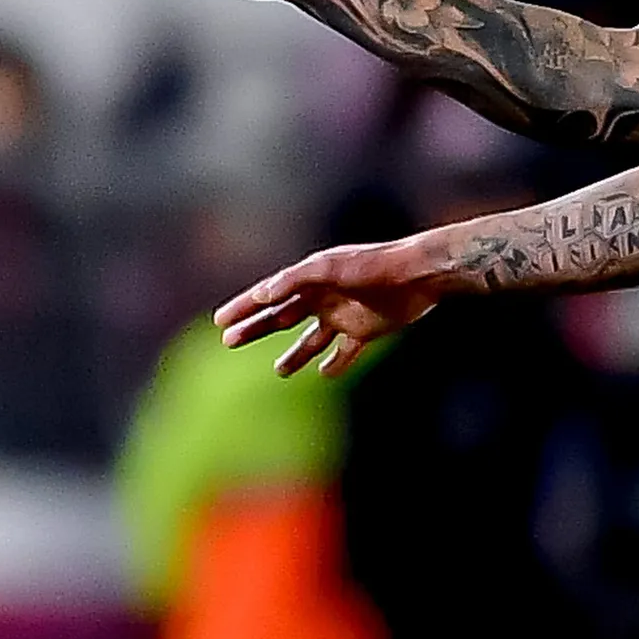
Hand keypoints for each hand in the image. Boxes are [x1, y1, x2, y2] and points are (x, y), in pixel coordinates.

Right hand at [213, 234, 460, 375]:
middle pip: (281, 317)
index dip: (242, 308)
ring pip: (310, 339)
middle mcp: (323, 297)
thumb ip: (295, 279)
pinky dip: (334, 364)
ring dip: (294, 354)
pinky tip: (324, 373)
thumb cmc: (373, 265)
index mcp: (309, 279)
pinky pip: (345, 352)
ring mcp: (343, 315)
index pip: (267, 296)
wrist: (419, 275)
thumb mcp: (329, 267)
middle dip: (255, 329)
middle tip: (229, 342)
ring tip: (279, 371)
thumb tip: (262, 294)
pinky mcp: (366, 331)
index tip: (219, 322)